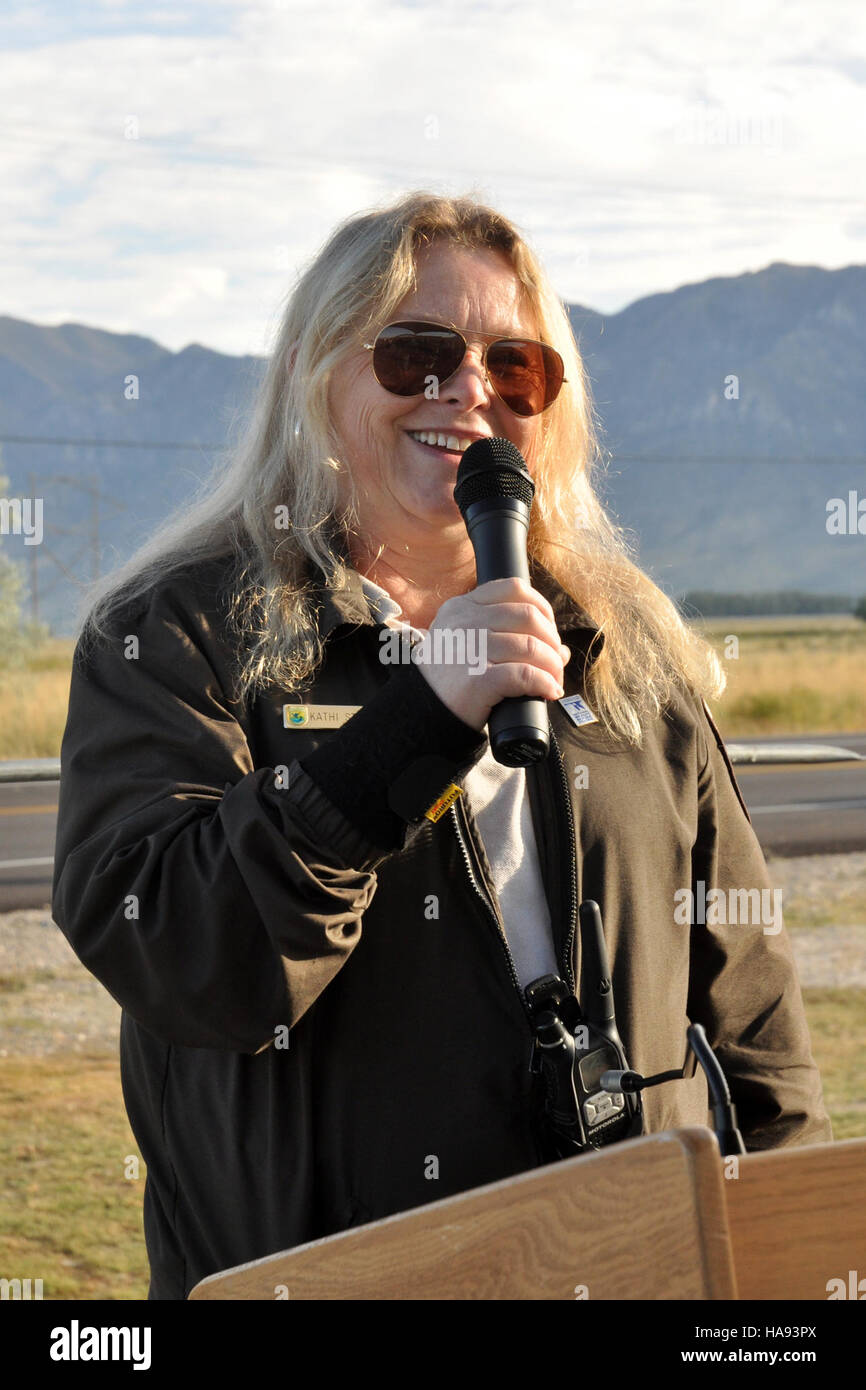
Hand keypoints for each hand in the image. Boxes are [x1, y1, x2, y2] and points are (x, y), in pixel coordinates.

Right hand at [414, 577, 569, 732]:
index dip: (542, 607)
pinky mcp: (476, 680)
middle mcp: (464, 622)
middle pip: (528, 616)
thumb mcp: (465, 642)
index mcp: (462, 606)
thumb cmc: (449, 678)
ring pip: (530, 646)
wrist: (419, 711)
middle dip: (551, 640)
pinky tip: (549, 691)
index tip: (548, 630)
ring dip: (552, 665)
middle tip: (555, 661)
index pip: (514, 588)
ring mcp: (469, 649)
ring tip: (554, 678)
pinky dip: (544, 683)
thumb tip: (561, 650)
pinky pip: (525, 675)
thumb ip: (506, 636)